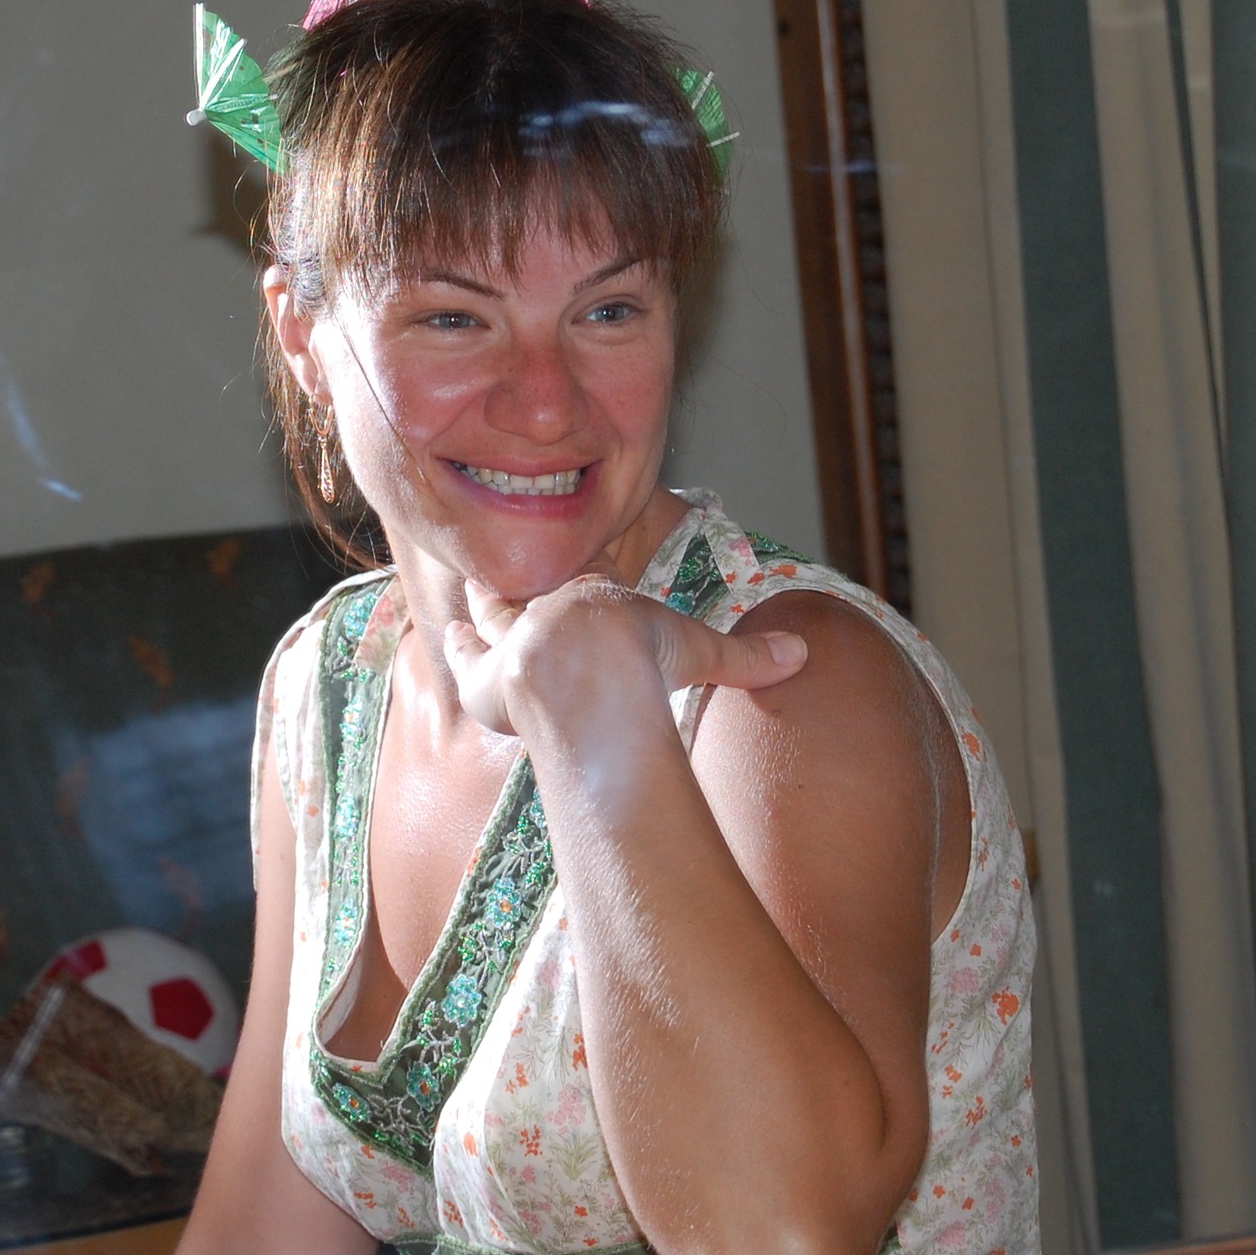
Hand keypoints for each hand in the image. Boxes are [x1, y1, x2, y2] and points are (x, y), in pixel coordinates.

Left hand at [440, 576, 808, 739]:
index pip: (592, 584)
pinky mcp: (480, 678)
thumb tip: (803, 656)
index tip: (591, 582)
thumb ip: (746, 658)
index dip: (589, 583)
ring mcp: (511, 640)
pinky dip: (460, 646)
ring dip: (487, 606)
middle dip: (529, 585)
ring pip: (491, 612)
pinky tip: (452, 637)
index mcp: (600, 600)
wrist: (581, 667)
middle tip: (522, 576)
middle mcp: (549, 611)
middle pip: (536, 590)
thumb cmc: (639, 652)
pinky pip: (464, 654)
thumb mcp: (699, 650)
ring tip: (478, 594)